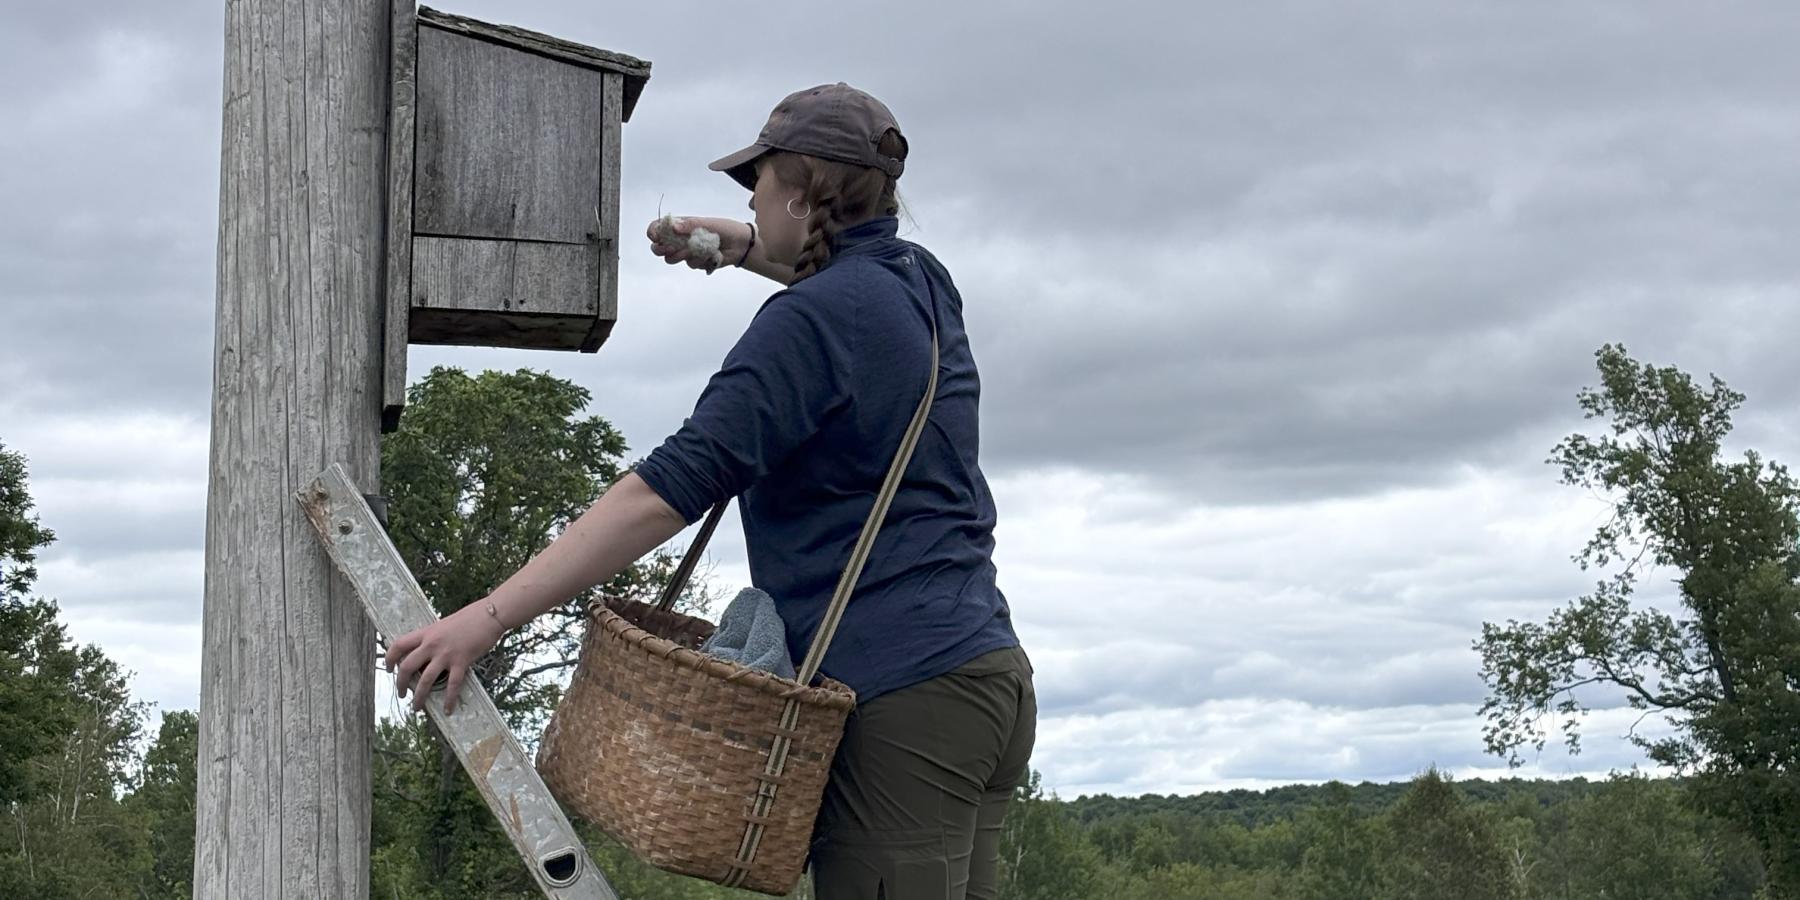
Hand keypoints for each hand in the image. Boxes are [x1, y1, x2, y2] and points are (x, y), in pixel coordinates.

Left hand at [384, 601, 505, 713]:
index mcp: (426, 633)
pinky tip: (448, 709)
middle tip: (401, 693)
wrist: (489, 615)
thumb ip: (434, 638)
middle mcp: (432, 644)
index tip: (389, 669)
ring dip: (419, 697)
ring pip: (425, 680)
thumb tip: (428, 653)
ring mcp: (446, 654)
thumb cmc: (469, 618)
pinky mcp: (461, 662)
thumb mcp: (444, 625)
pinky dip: (449, 699)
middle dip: (400, 683)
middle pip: (407, 666)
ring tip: (417, 707)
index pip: (399, 645)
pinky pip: (452, 685)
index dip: (389, 658)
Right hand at [646, 216, 750, 273]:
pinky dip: (700, 260)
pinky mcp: (696, 262)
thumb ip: (691, 225)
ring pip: (672, 259)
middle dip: (660, 249)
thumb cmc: (725, 228)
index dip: (653, 232)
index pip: (659, 228)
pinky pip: (691, 264)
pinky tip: (711, 254)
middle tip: (670, 248)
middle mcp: (681, 239)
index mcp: (681, 226)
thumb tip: (674, 226)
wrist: (741, 244)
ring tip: (695, 249)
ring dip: (682, 255)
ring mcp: (688, 252)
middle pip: (659, 248)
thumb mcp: (708, 223)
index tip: (655, 236)